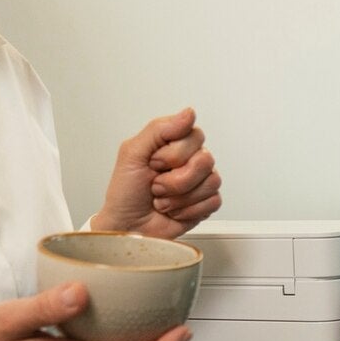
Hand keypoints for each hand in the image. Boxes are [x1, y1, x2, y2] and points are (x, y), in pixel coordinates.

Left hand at [93, 108, 222, 237]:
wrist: (128, 226)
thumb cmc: (125, 193)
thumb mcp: (132, 154)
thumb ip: (159, 129)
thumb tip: (189, 113)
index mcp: (173, 143)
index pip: (194, 135)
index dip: (174, 153)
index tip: (153, 163)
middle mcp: (190, 159)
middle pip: (205, 160)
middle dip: (176, 179)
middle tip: (156, 186)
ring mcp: (200, 181)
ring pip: (212, 181)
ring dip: (180, 197)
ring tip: (162, 200)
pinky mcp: (206, 203)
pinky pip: (213, 201)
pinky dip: (188, 210)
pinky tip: (174, 210)